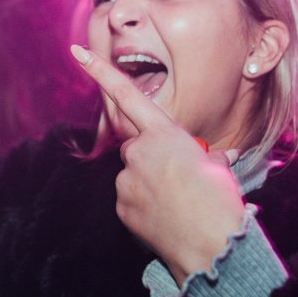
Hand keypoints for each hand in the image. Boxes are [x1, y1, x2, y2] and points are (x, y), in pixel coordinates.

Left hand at [71, 45, 245, 282]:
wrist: (210, 244)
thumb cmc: (220, 201)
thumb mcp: (219, 168)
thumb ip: (209, 157)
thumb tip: (220, 157)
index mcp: (163, 134)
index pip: (126, 94)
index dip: (100, 71)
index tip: (77, 52)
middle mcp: (138, 152)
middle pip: (135, 147)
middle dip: (152, 157)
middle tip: (180, 178)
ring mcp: (126, 180)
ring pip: (133, 175)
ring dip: (150, 184)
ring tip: (178, 202)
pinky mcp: (121, 207)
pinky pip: (130, 200)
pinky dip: (145, 206)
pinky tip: (166, 217)